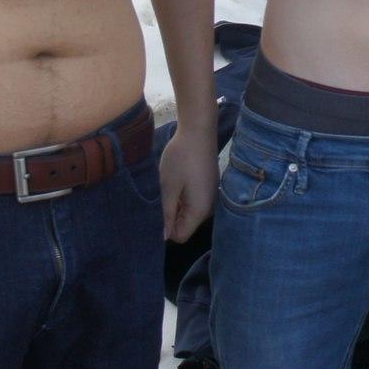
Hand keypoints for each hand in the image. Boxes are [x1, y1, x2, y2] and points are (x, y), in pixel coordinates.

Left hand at [157, 123, 217, 241]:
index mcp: (199, 211)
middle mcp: (209, 208)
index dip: (166, 228)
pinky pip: (194, 202)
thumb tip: (165, 237)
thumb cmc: (181, 158)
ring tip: (170, 186)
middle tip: (163, 195)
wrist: (198, 131)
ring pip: (189, 213)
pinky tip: (179, 180)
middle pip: (186, 225)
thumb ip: (167, 214)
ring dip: (176, 205)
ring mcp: (211, 197)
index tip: (158, 210)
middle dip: (171, 216)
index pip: (181, 236)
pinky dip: (184, 197)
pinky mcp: (209, 187)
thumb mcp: (168, 187)